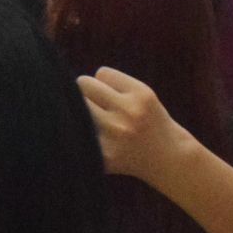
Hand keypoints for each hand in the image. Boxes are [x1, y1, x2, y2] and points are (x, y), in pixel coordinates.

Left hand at [78, 67, 193, 184]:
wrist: (170, 159)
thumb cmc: (149, 121)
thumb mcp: (143, 95)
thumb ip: (113, 84)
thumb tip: (62, 81)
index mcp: (141, 94)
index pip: (101, 73)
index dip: (105, 83)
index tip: (114, 95)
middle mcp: (129, 112)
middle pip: (83, 85)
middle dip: (88, 93)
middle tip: (98, 106)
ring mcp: (116, 134)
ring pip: (77, 106)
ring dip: (82, 111)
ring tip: (95, 119)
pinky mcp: (105, 155)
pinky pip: (76, 133)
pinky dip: (78, 133)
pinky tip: (89, 138)